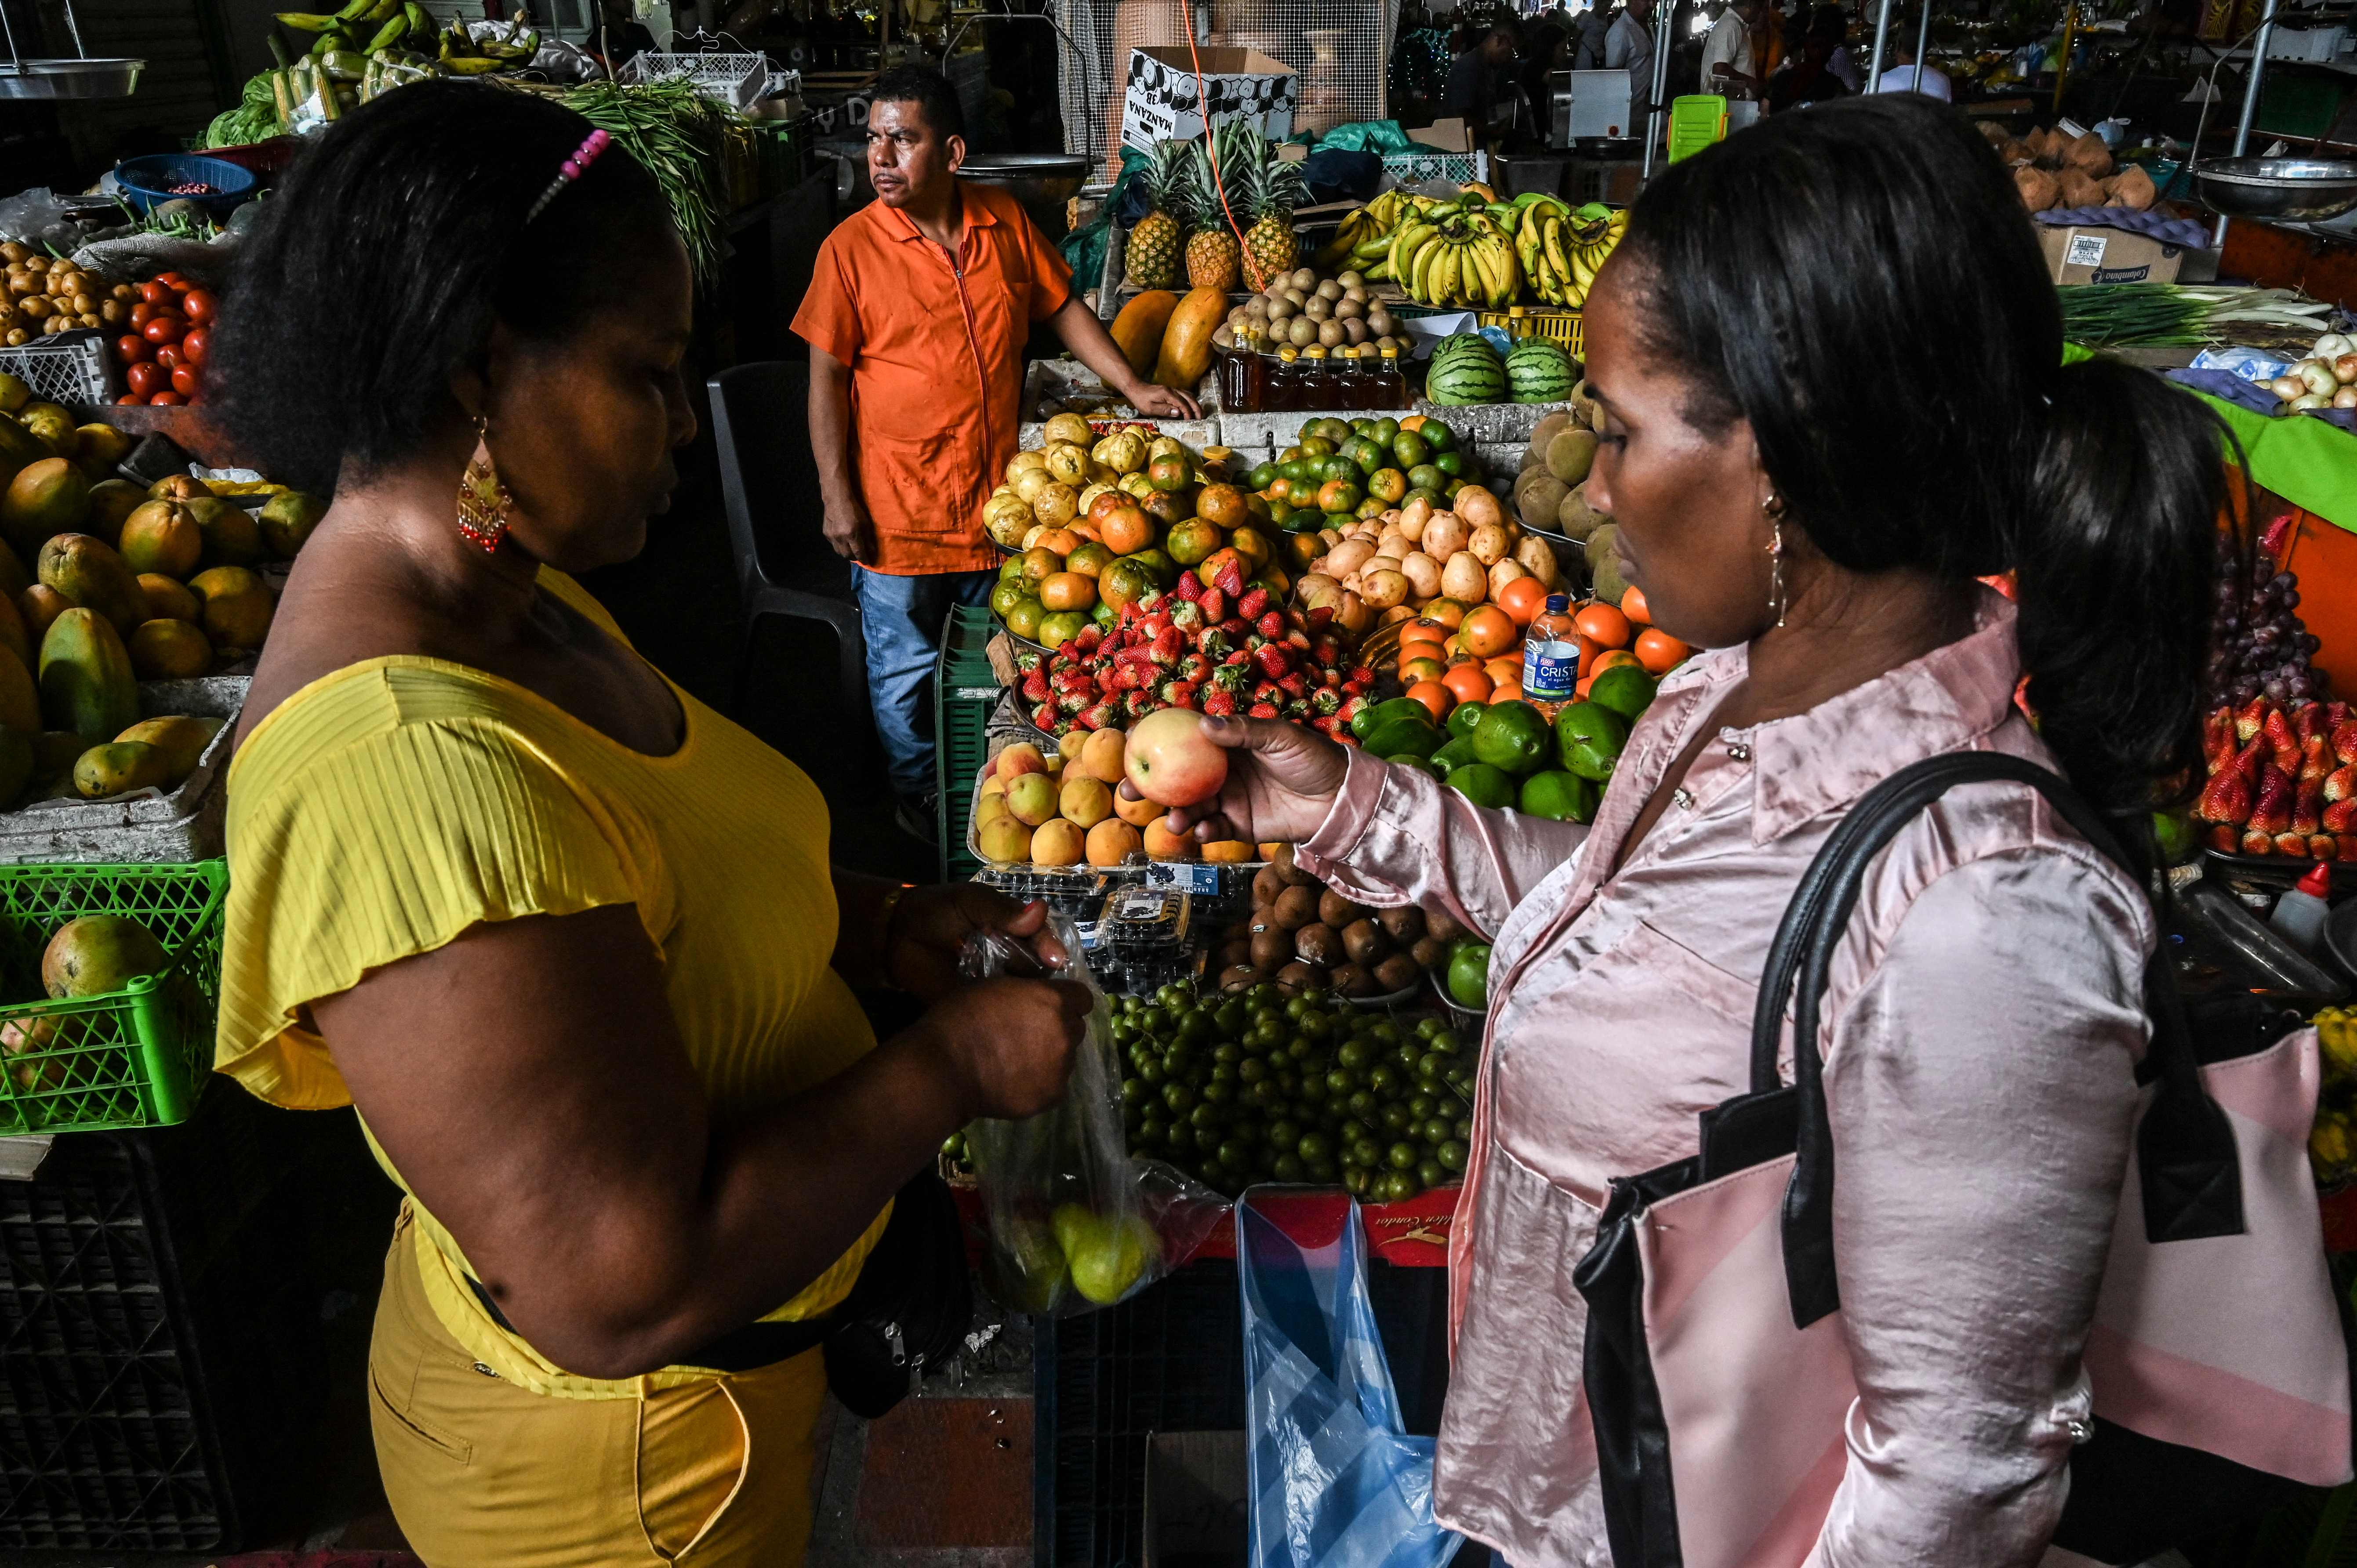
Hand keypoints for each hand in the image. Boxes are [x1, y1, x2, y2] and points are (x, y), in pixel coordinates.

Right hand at [822, 492, 873, 563]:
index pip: (859, 553)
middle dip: (855, 558)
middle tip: (859, 556)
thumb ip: (868, 539)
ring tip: (851, 550)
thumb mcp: (865, 524)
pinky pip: (834, 545)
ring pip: (839, 552)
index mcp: (852, 534)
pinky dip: (840, 546)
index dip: (864, 559)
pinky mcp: (826, 534)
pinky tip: (843, 541)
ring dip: (847, 554)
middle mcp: (841, 538)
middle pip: (848, 556)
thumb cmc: (854, 510)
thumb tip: (871, 551)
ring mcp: (832, 537)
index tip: (868, 562)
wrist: (837, 500)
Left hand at [889, 887, 1068, 1000]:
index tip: (1055, 959)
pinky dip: (1004, 1014)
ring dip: (1027, 998)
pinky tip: (1010, 1019)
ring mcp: (994, 981)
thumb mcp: (970, 901)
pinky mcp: (977, 1002)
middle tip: (1046, 986)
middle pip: (1037, 969)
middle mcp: (1010, 957)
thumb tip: (1040, 911)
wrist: (895, 936)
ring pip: (1021, 993)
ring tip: (1031, 1006)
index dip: (1050, 948)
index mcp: (1014, 929)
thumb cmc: (936, 910)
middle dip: (1044, 977)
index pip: (1042, 939)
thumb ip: (1002, 909)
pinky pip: (996, 1010)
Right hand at [919, 975, 1091, 1120]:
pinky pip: (1055, 1085)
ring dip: (1050, 1057)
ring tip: (1018, 1062)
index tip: (1050, 1007)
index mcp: (1053, 1000)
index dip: (1067, 1001)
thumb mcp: (993, 987)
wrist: (944, 1069)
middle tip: (1029, 1036)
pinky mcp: (1052, 1096)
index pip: (1082, 998)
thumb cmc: (960, 1019)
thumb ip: (1026, 992)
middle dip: (1058, 1029)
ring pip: (1066, 1058)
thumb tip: (1036, 999)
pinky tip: (1015, 1081)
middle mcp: (1065, 1033)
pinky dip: (1040, 1082)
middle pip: (1075, 1028)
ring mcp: (1061, 1067)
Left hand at [1126, 382, 1201, 419]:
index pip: (1183, 404)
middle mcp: (1173, 390)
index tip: (1190, 421)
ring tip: (1199, 414)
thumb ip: (1164, 410)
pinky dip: (1191, 400)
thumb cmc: (1141, 400)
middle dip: (1197, 409)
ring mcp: (1173, 389)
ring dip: (1196, 404)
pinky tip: (1192, 406)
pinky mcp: (1172, 390)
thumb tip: (1178, 413)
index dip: (1188, 413)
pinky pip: (1185, 394)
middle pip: (1190, 399)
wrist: (1135, 388)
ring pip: (1189, 395)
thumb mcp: (1150, 408)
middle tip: (1201, 418)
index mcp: (1168, 394)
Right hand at [1143, 715, 1348, 845]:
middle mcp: (1221, 772)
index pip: (1184, 740)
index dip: (1155, 740)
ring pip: (1191, 807)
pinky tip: (1203, 830)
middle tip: (1127, 789)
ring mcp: (1229, 800)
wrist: (1341, 799)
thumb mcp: (1280, 737)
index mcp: (1227, 745)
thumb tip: (1204, 725)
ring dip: (1177, 814)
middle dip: (1148, 785)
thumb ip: (1243, 732)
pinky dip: (1204, 831)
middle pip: (1176, 778)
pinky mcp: (1241, 826)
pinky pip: (1214, 829)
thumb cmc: (1313, 758)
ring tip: (1175, 821)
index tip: (1130, 742)